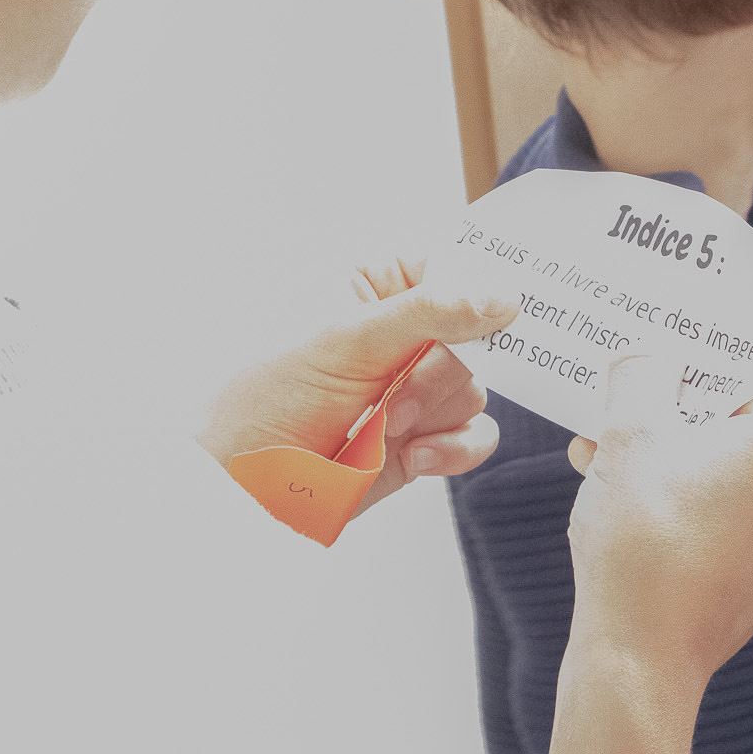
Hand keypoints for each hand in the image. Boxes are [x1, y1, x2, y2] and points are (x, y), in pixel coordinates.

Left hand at [196, 255, 517, 516]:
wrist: (246, 485)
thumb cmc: (268, 396)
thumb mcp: (348, 339)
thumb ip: (430, 313)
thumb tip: (501, 297)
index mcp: (376, 287)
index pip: (451, 268)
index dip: (481, 287)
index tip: (506, 307)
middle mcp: (401, 335)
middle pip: (476, 335)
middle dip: (443, 367)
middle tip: (404, 383)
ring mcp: (414, 387)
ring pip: (477, 386)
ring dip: (438, 409)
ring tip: (389, 424)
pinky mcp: (423, 437)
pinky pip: (475, 433)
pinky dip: (455, 447)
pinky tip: (416, 454)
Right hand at [563, 356, 752, 689]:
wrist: (639, 657)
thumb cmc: (642, 539)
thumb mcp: (628, 431)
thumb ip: (642, 372)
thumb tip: (647, 357)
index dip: (713, 355)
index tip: (670, 350)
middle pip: (748, 422)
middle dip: (681, 411)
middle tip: (626, 405)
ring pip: (735, 472)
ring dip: (675, 456)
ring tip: (607, 456)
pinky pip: (735, 516)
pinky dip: (691, 501)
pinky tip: (630, 502)